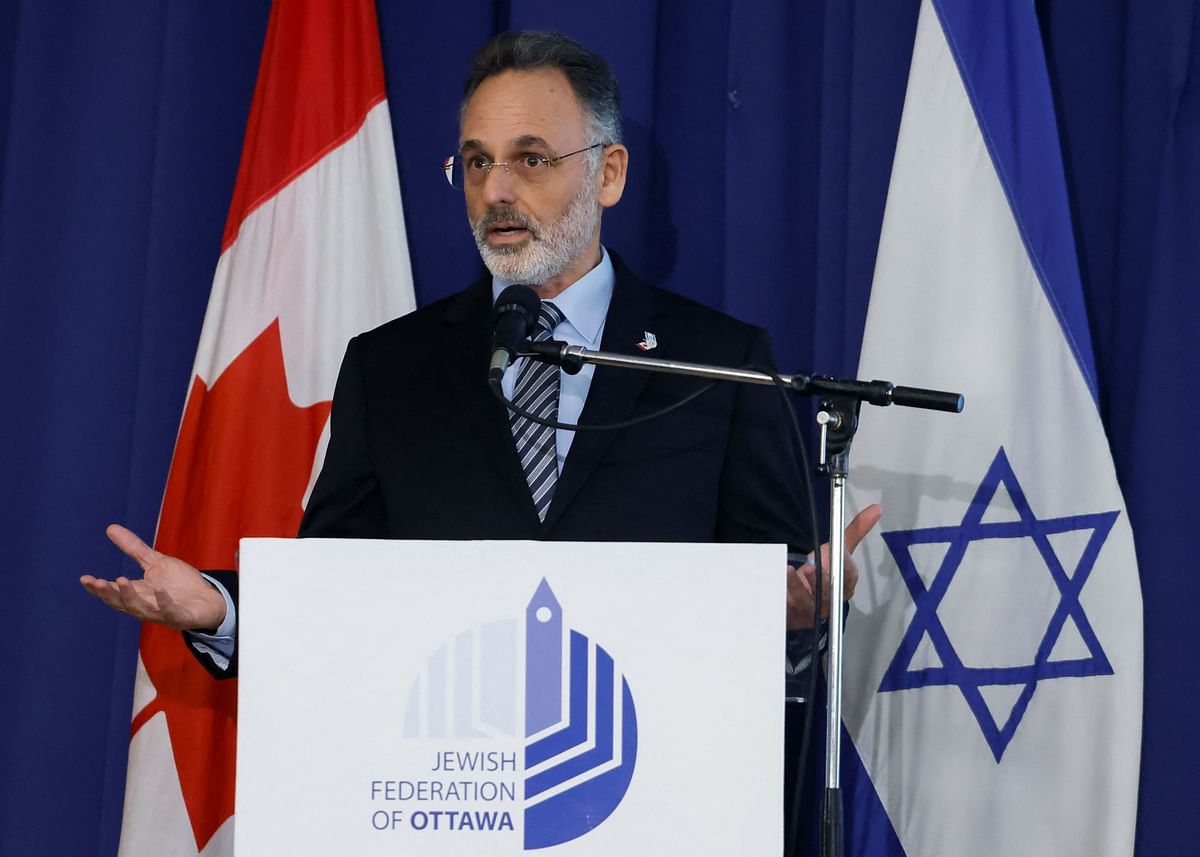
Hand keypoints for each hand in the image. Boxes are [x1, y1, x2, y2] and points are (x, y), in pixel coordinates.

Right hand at [79, 524, 226, 630]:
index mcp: (138, 594)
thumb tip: (110, 527)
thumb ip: (133, 548)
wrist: (209, 599)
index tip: (85, 579)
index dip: (99, 588)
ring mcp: (163, 613)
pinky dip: (164, 603)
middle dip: (108, 593)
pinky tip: (160, 590)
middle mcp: (146, 606)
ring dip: (130, 597)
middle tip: (97, 582)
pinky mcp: (181, 617)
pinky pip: (171, 612)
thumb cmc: (180, 583)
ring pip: (141, 609)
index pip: (114, 593)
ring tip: (121, 580)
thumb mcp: (155, 562)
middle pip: (122, 603)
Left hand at [786, 504, 880, 628]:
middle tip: (811, 566)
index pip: (848, 574)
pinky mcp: (796, 616)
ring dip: (798, 586)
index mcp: (845, 583)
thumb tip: (876, 508)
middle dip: (821, 580)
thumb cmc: (824, 572)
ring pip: (807, 601)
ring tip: (788, 570)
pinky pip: (789, 609)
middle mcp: (832, 599)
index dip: (844, 564)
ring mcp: (814, 610)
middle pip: (829, 591)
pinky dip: (783, 596)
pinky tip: (777, 585)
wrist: (802, 596)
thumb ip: (855, 531)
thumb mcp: (837, 550)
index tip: (838, 550)